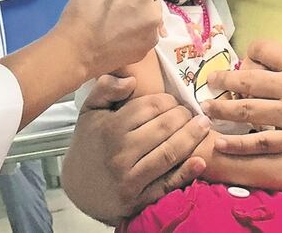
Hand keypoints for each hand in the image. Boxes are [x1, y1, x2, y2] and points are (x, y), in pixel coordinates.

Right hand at [53, 0, 162, 78]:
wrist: (76, 52)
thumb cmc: (83, 14)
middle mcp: (153, 13)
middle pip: (154, 2)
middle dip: (141, 2)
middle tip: (120, 7)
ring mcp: (151, 35)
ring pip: (151, 21)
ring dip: (140, 19)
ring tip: (118, 24)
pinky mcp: (145, 51)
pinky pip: (145, 37)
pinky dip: (136, 35)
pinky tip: (118, 37)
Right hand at [62, 76, 209, 223]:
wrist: (78, 187)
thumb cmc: (88, 144)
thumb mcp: (89, 112)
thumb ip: (106, 89)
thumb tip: (131, 80)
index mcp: (110, 129)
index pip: (150, 107)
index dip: (168, 101)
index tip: (174, 101)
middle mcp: (121, 153)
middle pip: (164, 128)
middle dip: (184, 116)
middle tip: (191, 112)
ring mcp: (130, 178)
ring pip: (170, 153)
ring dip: (192, 137)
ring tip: (203, 126)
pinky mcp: (139, 200)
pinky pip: (168, 184)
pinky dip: (187, 172)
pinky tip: (200, 160)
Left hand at [203, 40, 281, 166]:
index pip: (264, 49)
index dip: (250, 53)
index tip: (244, 61)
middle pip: (247, 79)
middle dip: (223, 80)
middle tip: (209, 82)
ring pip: (247, 110)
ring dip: (222, 109)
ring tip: (205, 109)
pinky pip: (261, 141)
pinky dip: (239, 142)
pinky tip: (222, 142)